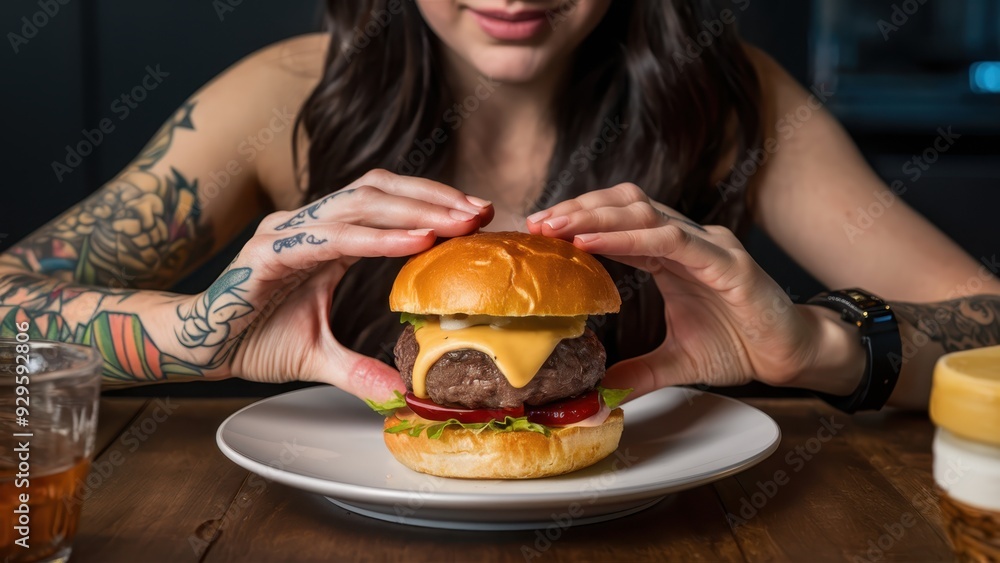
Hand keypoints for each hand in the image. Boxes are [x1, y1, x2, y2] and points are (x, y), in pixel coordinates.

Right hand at [173, 169, 492, 399]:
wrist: (199, 347)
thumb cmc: (253, 339)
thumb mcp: (319, 355)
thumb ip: (360, 368)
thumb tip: (400, 393)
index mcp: (323, 237)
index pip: (383, 202)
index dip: (429, 202)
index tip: (475, 215)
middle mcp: (307, 224)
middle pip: (378, 191)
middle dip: (433, 198)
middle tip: (481, 211)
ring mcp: (287, 233)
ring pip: (359, 204)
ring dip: (415, 211)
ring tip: (459, 221)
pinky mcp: (270, 252)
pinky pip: (332, 238)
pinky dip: (378, 239)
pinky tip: (417, 241)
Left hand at [527, 183, 862, 398]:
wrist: (794, 354)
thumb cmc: (742, 345)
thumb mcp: (677, 361)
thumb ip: (638, 372)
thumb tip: (601, 392)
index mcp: (672, 255)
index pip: (619, 222)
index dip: (579, 220)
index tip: (539, 230)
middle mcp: (688, 240)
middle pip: (626, 204)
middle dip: (578, 209)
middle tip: (537, 222)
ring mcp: (708, 245)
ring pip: (644, 212)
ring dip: (594, 215)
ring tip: (554, 226)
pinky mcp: (727, 262)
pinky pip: (671, 240)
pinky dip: (628, 237)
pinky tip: (592, 242)